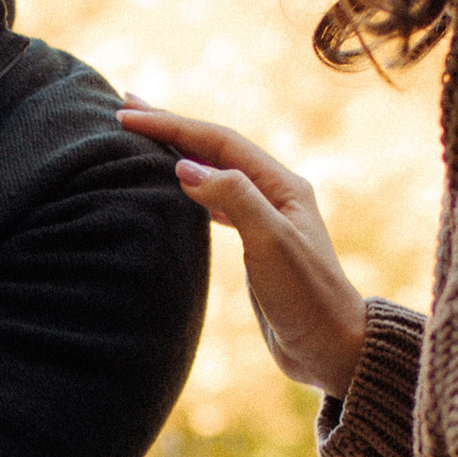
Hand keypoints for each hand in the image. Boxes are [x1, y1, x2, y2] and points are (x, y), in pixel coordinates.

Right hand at [117, 103, 368, 397]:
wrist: (331, 348)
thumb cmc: (306, 298)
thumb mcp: (271, 244)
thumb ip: (233, 199)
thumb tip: (186, 165)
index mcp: (281, 185)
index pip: (218, 141)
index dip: (173, 126)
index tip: (128, 116)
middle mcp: (274, 193)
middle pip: (215, 148)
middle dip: (172, 127)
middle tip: (126, 107)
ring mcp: (266, 217)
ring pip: (214, 171)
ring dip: (179, 151)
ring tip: (145, 137)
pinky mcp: (258, 243)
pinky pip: (216, 200)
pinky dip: (190, 185)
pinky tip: (175, 185)